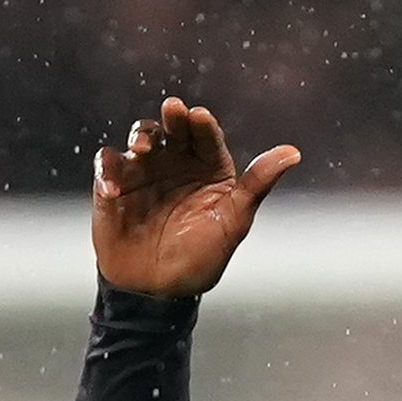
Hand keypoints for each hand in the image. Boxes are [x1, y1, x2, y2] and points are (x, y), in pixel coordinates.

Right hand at [91, 97, 301, 299]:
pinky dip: (107, 170)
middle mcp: (177, 163)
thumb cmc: (200, 257)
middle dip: (173, 117)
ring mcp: (145, 172)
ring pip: (141, 138)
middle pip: (174, 129)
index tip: (200, 118)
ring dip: (141, 136)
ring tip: (143, 148)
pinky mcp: (114, 185)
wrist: (158, 291)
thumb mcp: (234, 221)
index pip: (207, 137)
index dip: (203, 125)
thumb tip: (294, 152)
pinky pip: (107, 165)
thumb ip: (258, 184)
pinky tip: (113, 188)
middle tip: (174, 109)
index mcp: (208, 168)